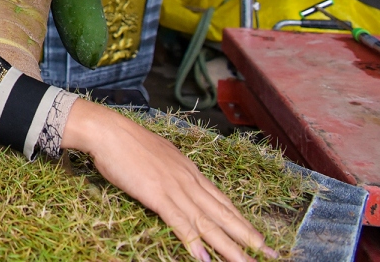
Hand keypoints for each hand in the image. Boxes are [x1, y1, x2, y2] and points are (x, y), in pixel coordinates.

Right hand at [62, 99, 275, 261]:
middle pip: (223, 214)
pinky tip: (204, 257)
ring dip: (229, 246)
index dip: (241, 220)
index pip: (222, 200)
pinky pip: (179, 222)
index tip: (257, 236)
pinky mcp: (157, 195)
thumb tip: (174, 179)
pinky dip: (193, 240)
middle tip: (270, 254)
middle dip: (247, 236)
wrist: (108, 131)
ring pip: (208, 222)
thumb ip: (170, 170)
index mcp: (189, 171)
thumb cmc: (126, 141)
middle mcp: (189, 181)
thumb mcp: (157, 155)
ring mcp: (175, 188)